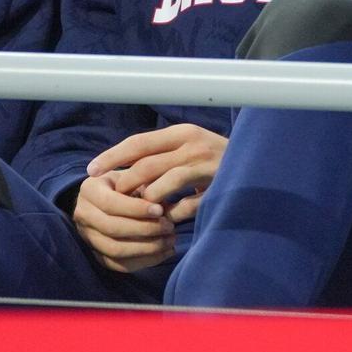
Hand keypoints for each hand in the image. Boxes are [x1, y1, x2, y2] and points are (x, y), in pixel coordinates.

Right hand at [73, 172, 177, 271]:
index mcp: (89, 190)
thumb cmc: (126, 183)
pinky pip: (119, 265)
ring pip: (115, 250)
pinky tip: (164, 253)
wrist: (108, 196)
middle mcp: (82, 214)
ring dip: (146, 248)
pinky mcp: (96, 254)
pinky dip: (144, 261)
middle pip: (112, 228)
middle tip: (169, 227)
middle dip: (144, 229)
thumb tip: (163, 208)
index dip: (136, 209)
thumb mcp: (132, 176)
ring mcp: (87, 237)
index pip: (110, 203)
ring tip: (170, 241)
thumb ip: (144, 186)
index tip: (160, 210)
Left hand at [89, 123, 227, 222]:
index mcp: (182, 133)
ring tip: (143, 210)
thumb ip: (159, 158)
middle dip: (126, 184)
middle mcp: (193, 146)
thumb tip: (125, 176)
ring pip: (162, 187)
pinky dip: (172, 215)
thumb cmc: (214, 159)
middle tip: (116, 197)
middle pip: (145, 166)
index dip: (113, 156)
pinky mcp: (217, 190)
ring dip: (147, 202)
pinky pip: (185, 207)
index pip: (138, 143)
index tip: (92, 170)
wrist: (259, 165)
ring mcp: (207, 168)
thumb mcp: (187, 148)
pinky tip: (170, 218)